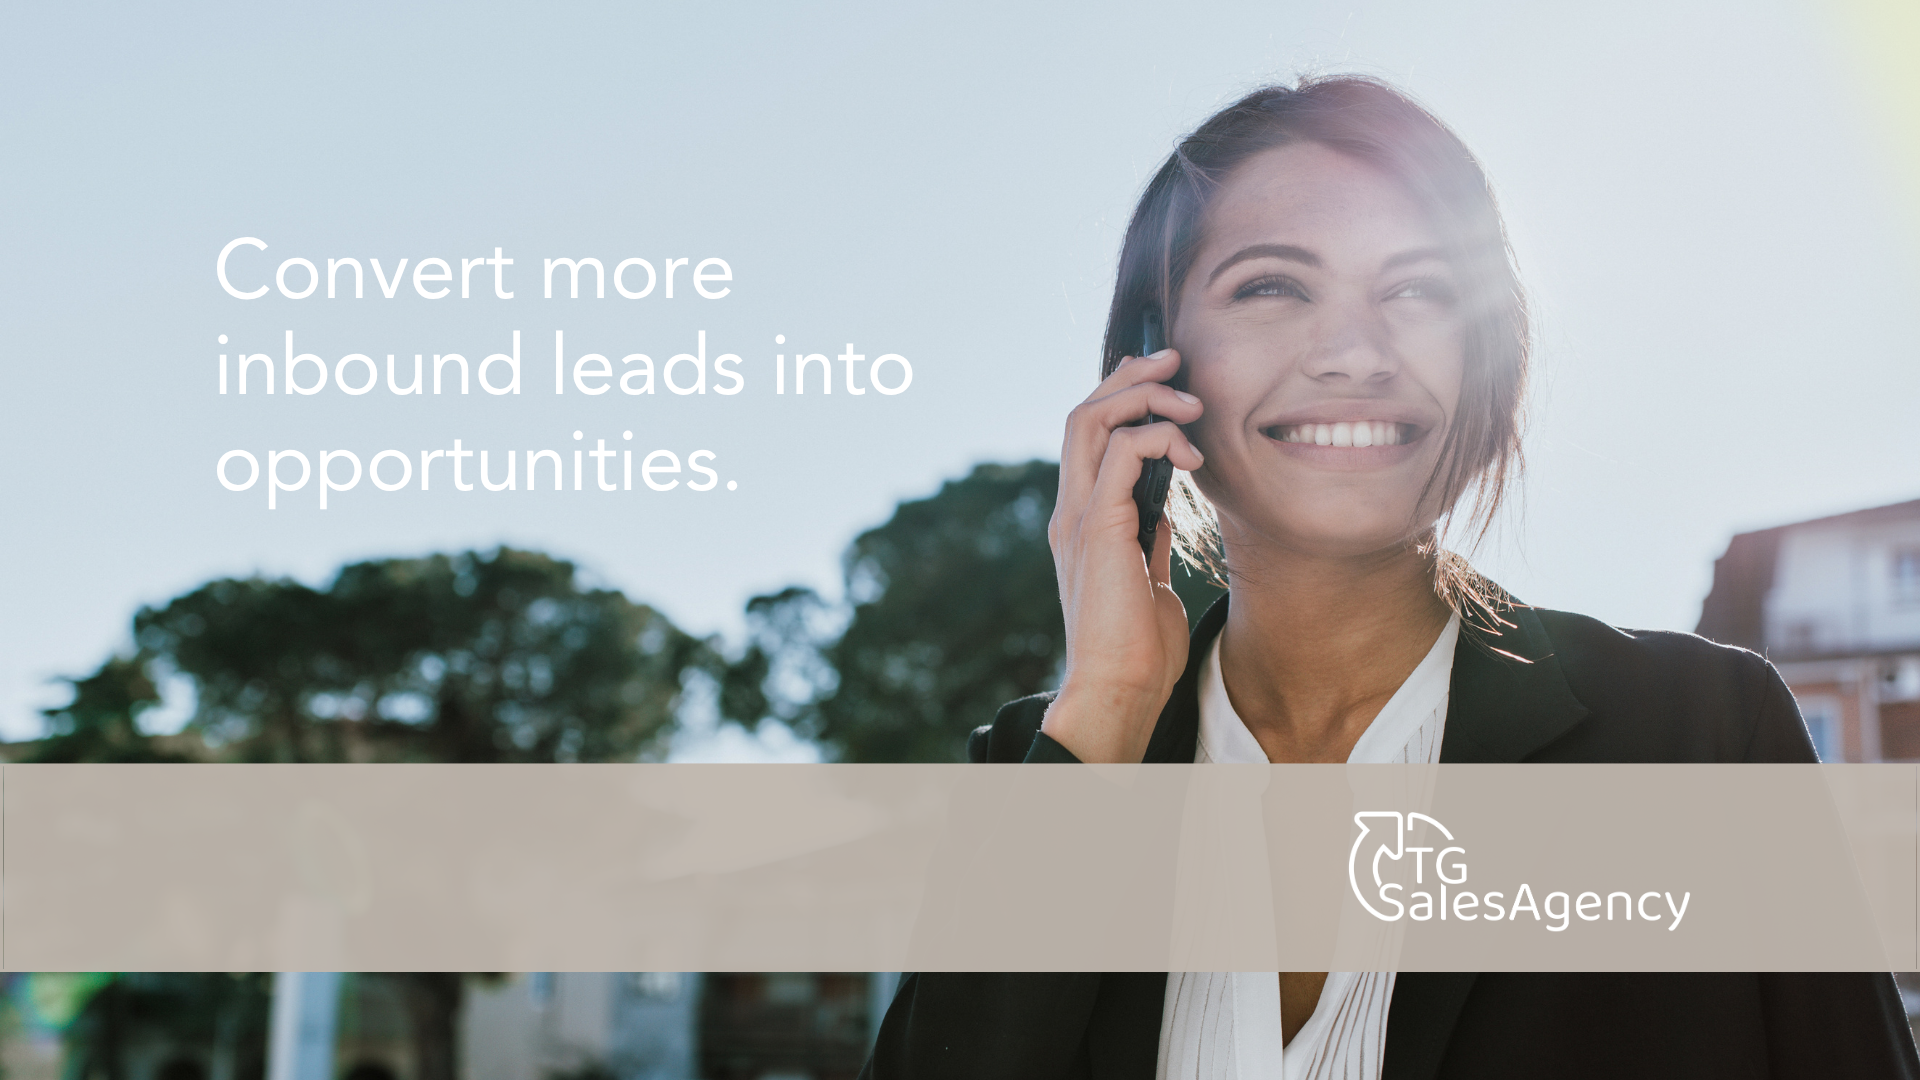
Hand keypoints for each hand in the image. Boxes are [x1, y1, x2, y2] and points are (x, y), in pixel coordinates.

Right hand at [1043, 349, 1204, 762]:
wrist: (1119, 690)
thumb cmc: (1139, 651)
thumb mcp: (1149, 581)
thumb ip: (1148, 542)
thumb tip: (1162, 516)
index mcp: (1082, 520)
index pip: (1089, 436)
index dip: (1122, 395)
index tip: (1166, 378)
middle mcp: (1071, 509)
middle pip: (1084, 413)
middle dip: (1130, 376)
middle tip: (1176, 359)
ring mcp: (1078, 516)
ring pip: (1092, 420)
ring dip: (1145, 397)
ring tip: (1190, 403)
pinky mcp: (1098, 528)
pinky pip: (1117, 454)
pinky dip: (1154, 437)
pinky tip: (1188, 455)